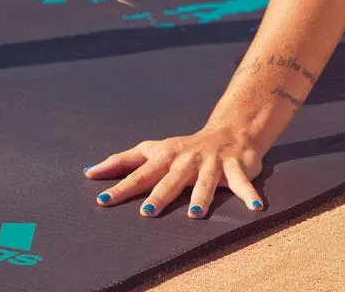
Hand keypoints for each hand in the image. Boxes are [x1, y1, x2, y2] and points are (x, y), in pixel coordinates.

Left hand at [83, 124, 264, 218]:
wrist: (231, 130)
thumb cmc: (185, 148)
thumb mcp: (155, 150)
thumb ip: (124, 161)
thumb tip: (89, 171)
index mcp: (166, 156)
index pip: (140, 172)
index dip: (122, 185)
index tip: (103, 201)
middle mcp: (187, 159)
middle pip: (171, 179)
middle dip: (160, 194)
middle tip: (147, 212)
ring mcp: (212, 162)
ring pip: (206, 181)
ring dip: (201, 196)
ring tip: (195, 214)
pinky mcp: (236, 166)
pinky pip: (243, 182)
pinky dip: (249, 194)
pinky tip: (255, 208)